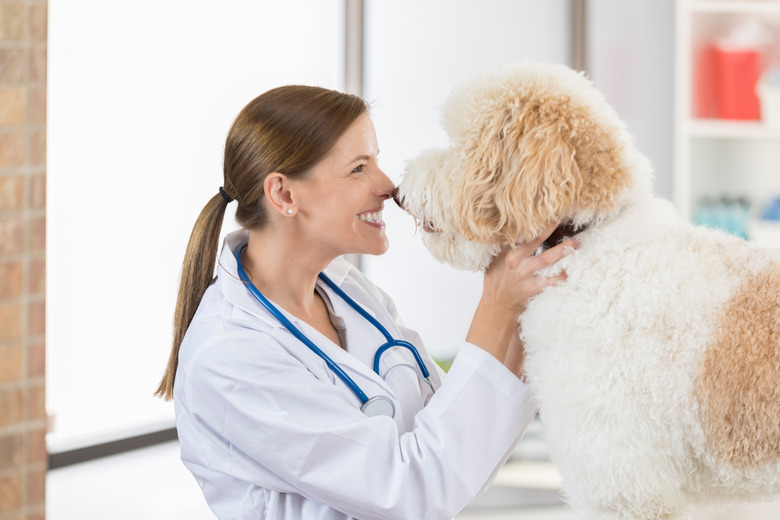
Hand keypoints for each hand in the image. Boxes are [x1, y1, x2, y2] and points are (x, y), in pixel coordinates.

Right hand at [466, 222, 577, 365]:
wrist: (497, 305)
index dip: (531, 220)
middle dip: (549, 227)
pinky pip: (553, 280)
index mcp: (506, 251)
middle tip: (562, 216)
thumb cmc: (497, 280)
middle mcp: (516, 261)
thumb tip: (513, 226)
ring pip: (546, 258)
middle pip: (535, 240)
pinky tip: (574, 270)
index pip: (520, 231)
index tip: (543, 209)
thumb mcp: (495, 260)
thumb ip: (504, 245)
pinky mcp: (534, 288)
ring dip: (562, 250)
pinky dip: (564, 275)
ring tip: (576, 242)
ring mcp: (525, 274)